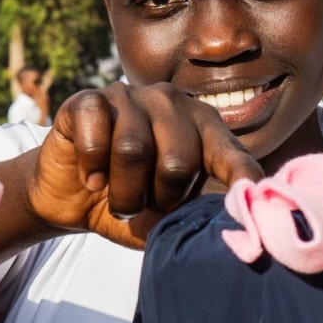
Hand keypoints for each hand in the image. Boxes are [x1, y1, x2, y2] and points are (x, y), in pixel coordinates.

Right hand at [5, 83, 263, 249]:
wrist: (69, 199)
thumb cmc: (130, 203)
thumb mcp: (170, 218)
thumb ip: (199, 216)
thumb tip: (234, 227)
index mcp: (204, 128)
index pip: (231, 154)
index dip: (242, 177)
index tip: (252, 198)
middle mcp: (171, 102)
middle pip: (177, 160)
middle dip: (158, 200)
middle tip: (143, 207)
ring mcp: (129, 95)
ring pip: (132, 151)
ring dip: (121, 193)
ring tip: (115, 197)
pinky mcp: (87, 100)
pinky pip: (95, 139)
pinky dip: (91, 170)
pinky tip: (91, 177)